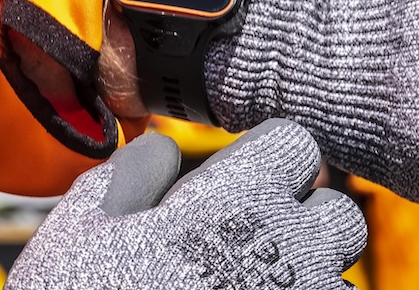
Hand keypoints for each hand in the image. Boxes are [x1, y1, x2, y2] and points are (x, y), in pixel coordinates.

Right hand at [6, 119, 365, 288]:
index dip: (265, 160)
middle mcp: (292, 246)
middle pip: (334, 211)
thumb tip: (163, 149)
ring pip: (336, 270)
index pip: (295, 144)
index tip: (237, 184)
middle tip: (248, 246)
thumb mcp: (82, 231)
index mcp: (241, 198)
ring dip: (306, 272)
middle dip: (301, 221)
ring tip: (243, 287)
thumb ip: (134, 172)